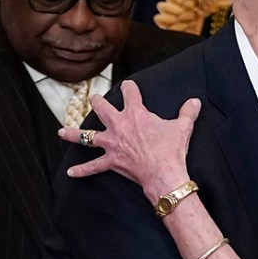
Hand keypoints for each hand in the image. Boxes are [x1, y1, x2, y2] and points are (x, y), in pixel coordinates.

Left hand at [58, 80, 201, 200]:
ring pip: (86, 136)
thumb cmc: (171, 149)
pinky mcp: (111, 161)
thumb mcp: (183, 127)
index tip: (128, 85)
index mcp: (135, 113)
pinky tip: (71, 172)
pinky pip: (92, 166)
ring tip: (62, 131)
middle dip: (97, 102)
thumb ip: (188, 112)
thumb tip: (195, 101)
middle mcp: (118, 125)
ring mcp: (111, 144)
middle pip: (101, 108)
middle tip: (95, 100)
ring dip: (73, 134)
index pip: (129, 93)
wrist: (163, 173)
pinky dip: (82, 170)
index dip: (129, 87)